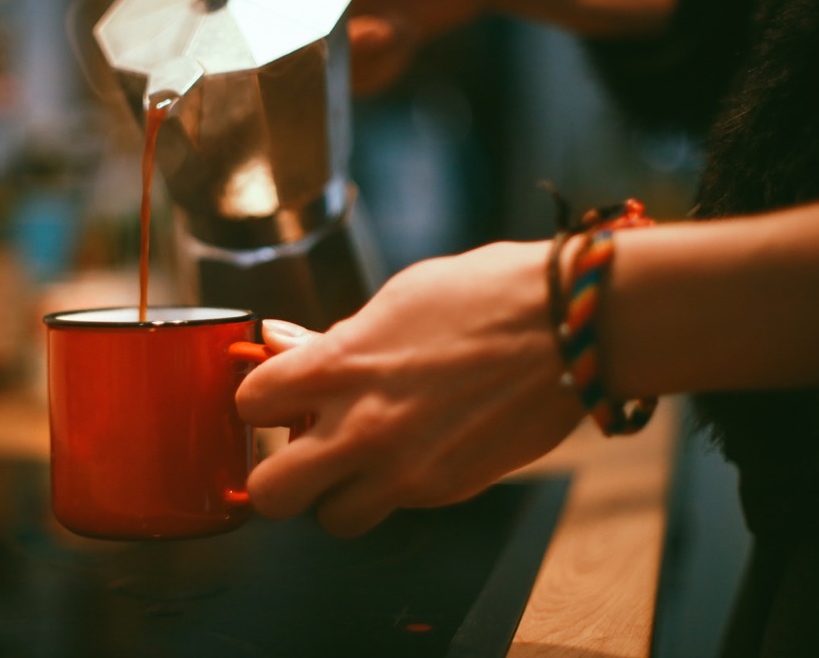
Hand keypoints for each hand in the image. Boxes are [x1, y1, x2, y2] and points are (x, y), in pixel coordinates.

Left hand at [236, 240, 586, 536]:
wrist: (569, 327)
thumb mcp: (395, 300)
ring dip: (335, 495)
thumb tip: (282, 344)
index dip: (259, 400)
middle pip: (270, 495)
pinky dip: (391, 490)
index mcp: (340, 365)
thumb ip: (333, 338)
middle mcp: (362, 427)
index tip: (275, 397)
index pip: (249, 404)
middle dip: (277, 473)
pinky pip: (392, 510)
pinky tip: (414, 449)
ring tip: (358, 460)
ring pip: (332, 520)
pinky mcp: (445, 491)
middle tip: (299, 448)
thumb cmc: (485, 297)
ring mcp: (404, 468)